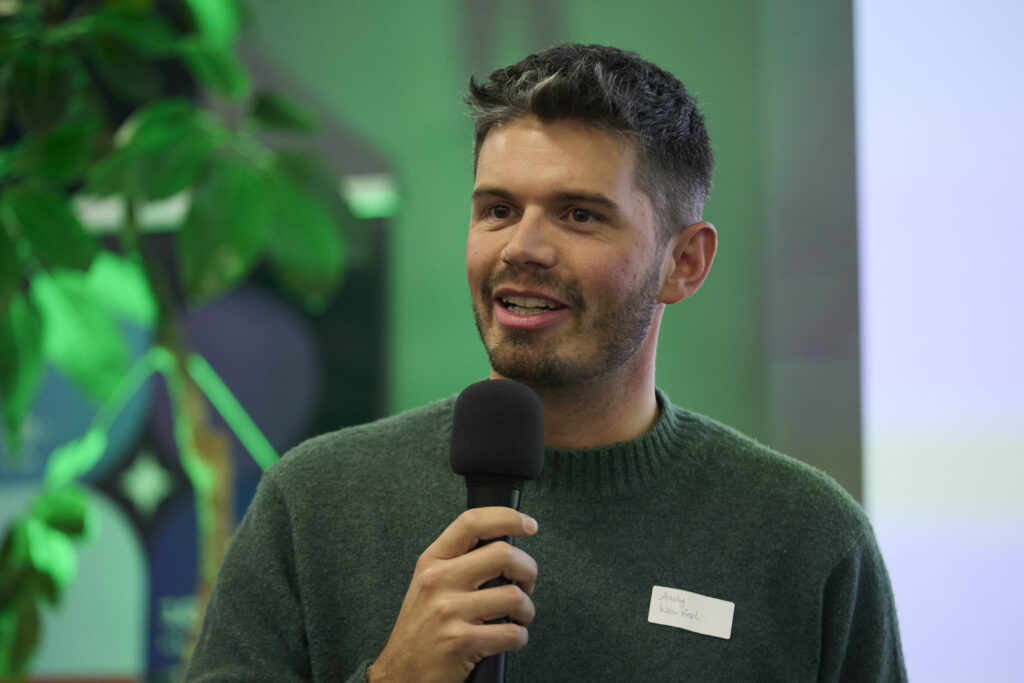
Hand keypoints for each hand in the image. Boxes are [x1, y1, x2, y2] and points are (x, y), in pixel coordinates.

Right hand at [367, 507, 538, 682]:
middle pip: (503, 555)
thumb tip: (504, 546)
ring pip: (514, 596)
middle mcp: (439, 581)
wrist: (400, 673)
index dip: (507, 517)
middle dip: (528, 570)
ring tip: (518, 617)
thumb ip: (459, 562)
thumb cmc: (422, 628)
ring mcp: (449, 611)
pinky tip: (509, 638)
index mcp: (433, 561)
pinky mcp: (461, 641)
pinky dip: (520, 637)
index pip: (472, 522)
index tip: (528, 525)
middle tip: (527, 584)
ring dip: (527, 610)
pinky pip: (511, 633)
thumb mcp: (429, 583)